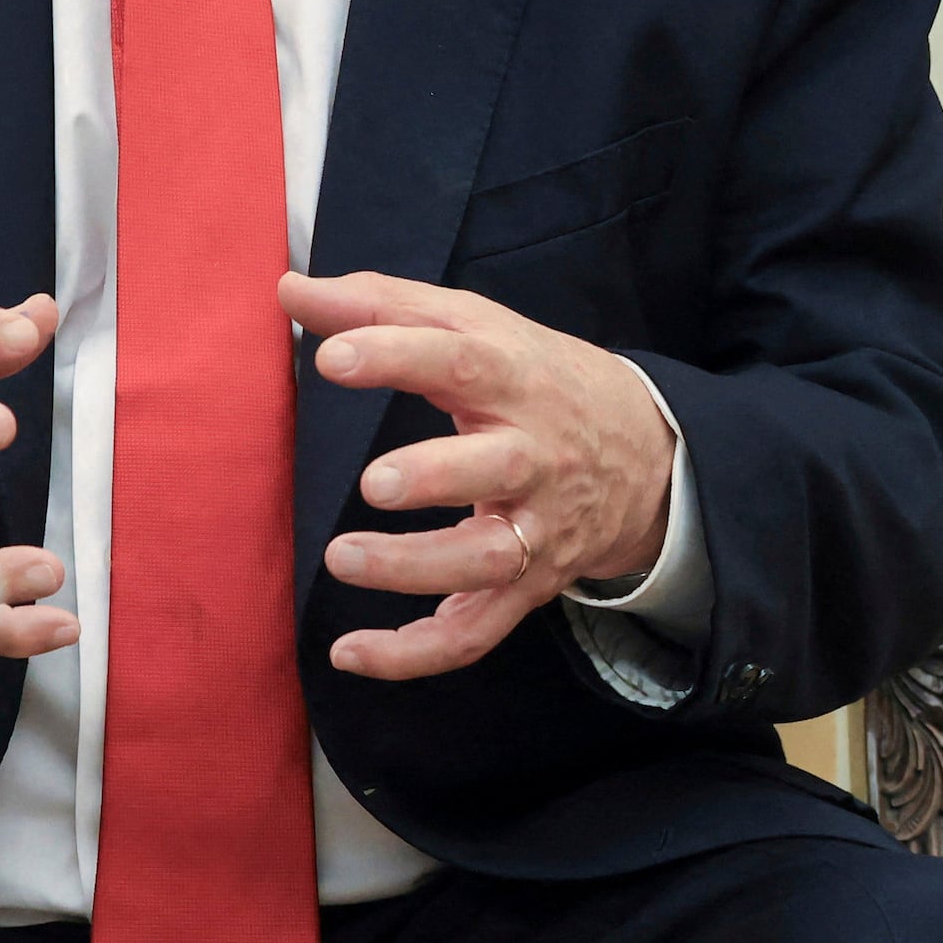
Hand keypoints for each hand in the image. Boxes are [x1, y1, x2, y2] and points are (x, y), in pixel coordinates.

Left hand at [287, 271, 673, 681]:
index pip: (464, 359)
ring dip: (416, 567)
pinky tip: (351, 652)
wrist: (650, 459)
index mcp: (519, 381)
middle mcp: (535, 456)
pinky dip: (415, 654)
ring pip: (486, 560)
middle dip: (436, 477)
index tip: (333, 356)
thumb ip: (384, 307)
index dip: (398, 355)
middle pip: (497, 467)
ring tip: (342, 558)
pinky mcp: (528, 586)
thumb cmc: (539, 383)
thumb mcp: (479, 328)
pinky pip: (475, 633)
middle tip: (375, 482)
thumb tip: (291, 288)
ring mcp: (535, 529)